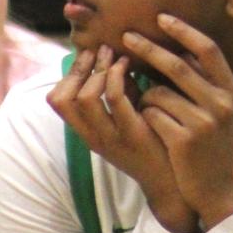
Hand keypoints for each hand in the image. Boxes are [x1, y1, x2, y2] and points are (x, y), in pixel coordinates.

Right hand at [48, 47, 195, 232]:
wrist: (175, 182)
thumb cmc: (154, 141)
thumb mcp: (129, 116)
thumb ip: (120, 91)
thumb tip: (114, 54)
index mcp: (88, 134)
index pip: (58, 101)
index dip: (68, 74)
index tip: (88, 55)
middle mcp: (93, 137)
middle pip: (63, 98)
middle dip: (80, 67)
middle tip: (99, 49)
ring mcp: (110, 137)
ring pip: (85, 97)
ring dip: (98, 69)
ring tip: (113, 54)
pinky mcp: (132, 134)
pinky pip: (114, 98)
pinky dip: (117, 75)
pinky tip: (129, 65)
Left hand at [125, 16, 232, 231]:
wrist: (226, 194)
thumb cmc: (221, 149)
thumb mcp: (226, 113)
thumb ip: (208, 86)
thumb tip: (178, 53)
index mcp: (231, 91)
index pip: (207, 50)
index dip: (183, 30)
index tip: (161, 18)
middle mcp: (220, 103)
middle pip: (176, 64)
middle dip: (147, 48)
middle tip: (126, 36)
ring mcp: (202, 122)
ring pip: (157, 92)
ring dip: (144, 94)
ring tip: (147, 106)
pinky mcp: (184, 141)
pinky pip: (151, 115)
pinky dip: (144, 115)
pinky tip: (150, 125)